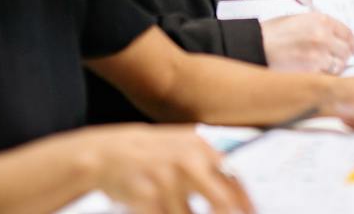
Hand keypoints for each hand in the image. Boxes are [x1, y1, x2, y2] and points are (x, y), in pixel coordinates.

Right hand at [85, 124, 254, 213]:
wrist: (107, 153)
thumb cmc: (151, 155)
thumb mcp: (183, 149)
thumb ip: (209, 165)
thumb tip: (237, 191)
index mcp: (200, 148)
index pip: (234, 179)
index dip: (246, 203)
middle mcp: (188, 161)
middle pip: (222, 202)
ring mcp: (167, 178)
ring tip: (172, 206)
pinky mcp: (147, 195)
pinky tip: (154, 206)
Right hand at [261, 13, 353, 73]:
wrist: (256, 47)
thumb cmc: (268, 33)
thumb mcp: (284, 7)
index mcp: (319, 20)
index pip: (346, 32)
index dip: (351, 41)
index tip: (352, 47)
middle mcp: (323, 36)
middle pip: (346, 50)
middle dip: (343, 56)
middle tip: (339, 60)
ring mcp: (319, 54)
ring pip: (338, 65)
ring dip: (334, 68)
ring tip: (325, 68)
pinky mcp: (312, 71)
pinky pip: (327, 77)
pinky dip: (323, 77)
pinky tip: (316, 74)